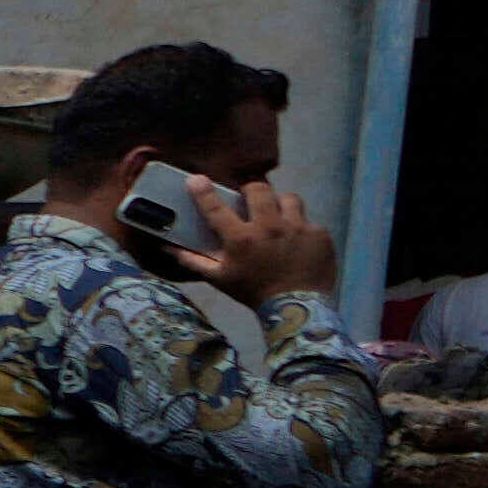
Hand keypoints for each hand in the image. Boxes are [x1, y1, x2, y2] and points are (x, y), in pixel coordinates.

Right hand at [183, 179, 342, 311]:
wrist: (296, 309)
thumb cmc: (253, 292)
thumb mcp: (220, 279)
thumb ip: (194, 262)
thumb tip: (168, 249)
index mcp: (241, 239)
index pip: (216, 208)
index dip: (203, 191)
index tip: (195, 179)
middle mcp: (269, 227)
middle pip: (258, 190)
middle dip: (252, 190)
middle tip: (250, 198)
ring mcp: (297, 228)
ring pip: (289, 198)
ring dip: (280, 204)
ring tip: (279, 215)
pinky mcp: (319, 233)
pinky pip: (308, 221)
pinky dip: (301, 229)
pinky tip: (298, 241)